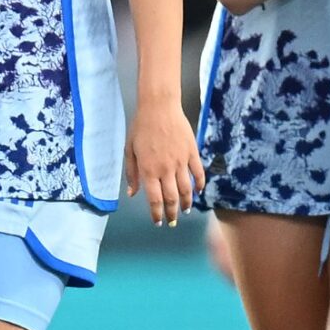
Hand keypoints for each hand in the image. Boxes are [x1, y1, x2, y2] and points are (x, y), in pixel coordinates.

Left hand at [124, 97, 204, 226]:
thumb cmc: (141, 127)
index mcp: (149, 170)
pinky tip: (198, 192)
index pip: (155, 200)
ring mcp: (181, 161)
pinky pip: (198, 173)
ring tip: (185, 211)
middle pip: (172, 199)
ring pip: (187, 190)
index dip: (157, 214)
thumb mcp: (130, 150)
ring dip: (186, 203)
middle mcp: (166, 169)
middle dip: (172, 214)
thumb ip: (131, 174)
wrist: (159, 107)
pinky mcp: (192, 152)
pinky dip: (200, 185)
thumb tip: (132, 194)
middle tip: (172, 222)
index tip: (158, 222)